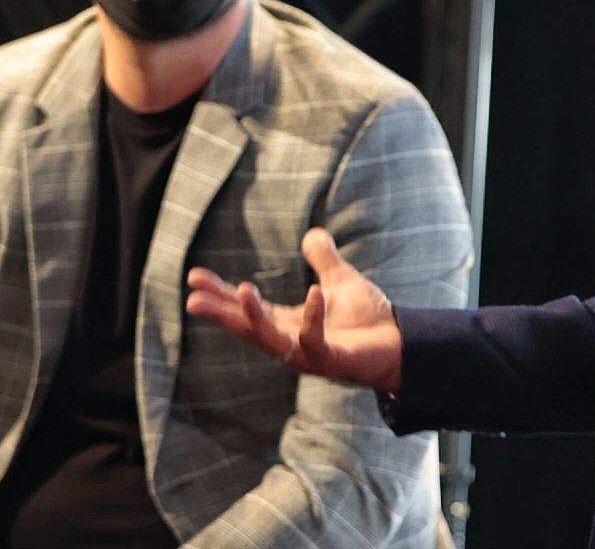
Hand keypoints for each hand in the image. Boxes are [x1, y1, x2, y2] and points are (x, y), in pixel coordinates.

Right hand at [185, 228, 403, 391]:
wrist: (402, 344)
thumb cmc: (368, 321)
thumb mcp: (340, 282)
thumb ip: (324, 260)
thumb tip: (312, 234)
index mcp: (288, 323)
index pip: (247, 310)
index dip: (221, 295)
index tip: (194, 278)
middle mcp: (291, 341)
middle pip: (248, 329)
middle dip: (221, 315)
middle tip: (192, 301)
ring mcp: (309, 354)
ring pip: (272, 341)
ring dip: (255, 318)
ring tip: (242, 290)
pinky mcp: (333, 361)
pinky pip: (316, 342)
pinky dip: (313, 318)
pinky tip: (314, 292)